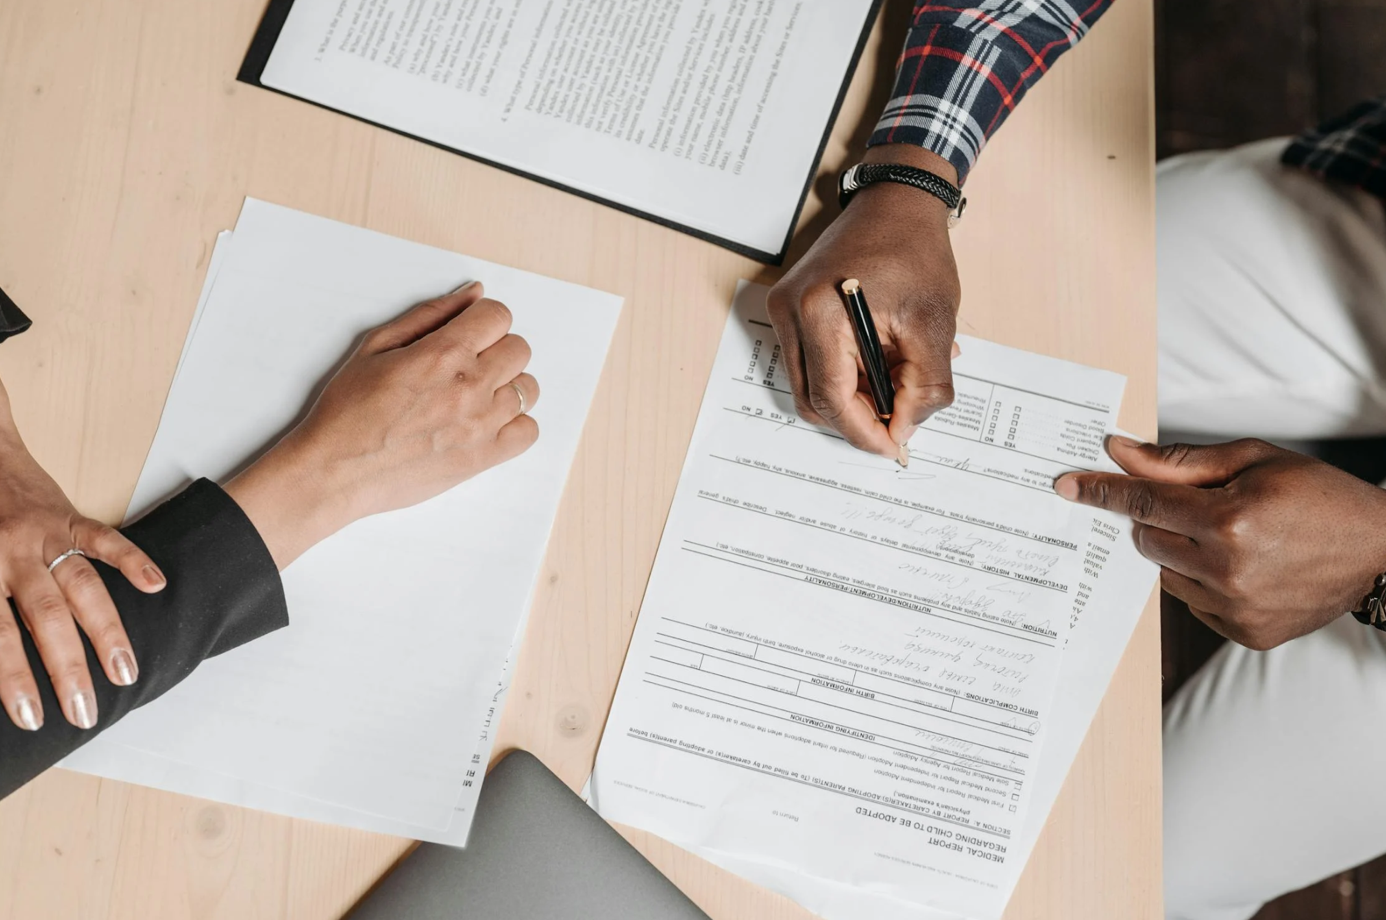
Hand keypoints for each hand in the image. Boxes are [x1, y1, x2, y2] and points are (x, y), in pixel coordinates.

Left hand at [0, 381, 165, 730]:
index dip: (13, 677)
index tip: (31, 715)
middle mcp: (10, 554)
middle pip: (45, 618)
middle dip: (67, 669)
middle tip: (85, 711)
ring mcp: (43, 534)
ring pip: (80, 588)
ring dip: (106, 632)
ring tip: (125, 672)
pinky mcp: (68, 517)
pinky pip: (105, 539)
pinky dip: (132, 560)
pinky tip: (155, 586)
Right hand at [224, 282, 538, 568]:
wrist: (336, 469)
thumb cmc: (348, 409)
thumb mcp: (377, 345)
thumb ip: (430, 314)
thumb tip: (473, 293)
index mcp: (444, 353)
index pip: (499, 315)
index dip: (483, 319)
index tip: (468, 332)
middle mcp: (470, 386)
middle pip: (519, 349)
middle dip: (496, 349)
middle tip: (465, 364)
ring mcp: (481, 424)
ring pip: (528, 388)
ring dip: (506, 386)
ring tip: (473, 395)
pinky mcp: (483, 457)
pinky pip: (529, 431)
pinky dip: (514, 424)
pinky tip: (485, 423)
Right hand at [767, 145, 960, 459]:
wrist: (896, 204)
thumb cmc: (915, 251)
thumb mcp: (934, 324)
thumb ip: (923, 387)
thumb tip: (905, 430)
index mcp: (820, 312)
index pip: (831, 397)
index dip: (863, 431)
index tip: (894, 447)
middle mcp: (790, 311)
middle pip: (814, 399)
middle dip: (858, 419)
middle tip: (900, 421)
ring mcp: (784, 310)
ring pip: (810, 386)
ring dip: (852, 398)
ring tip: (895, 381)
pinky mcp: (789, 308)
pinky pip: (811, 362)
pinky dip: (844, 375)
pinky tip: (879, 361)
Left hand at [1055, 437, 1385, 649]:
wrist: (1381, 551)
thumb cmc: (1318, 496)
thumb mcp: (1252, 460)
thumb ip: (1178, 461)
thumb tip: (1120, 453)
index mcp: (1229, 519)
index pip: (1143, 501)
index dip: (1102, 491)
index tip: (1068, 486)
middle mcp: (1228, 569)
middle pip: (1147, 539)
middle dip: (1154, 518)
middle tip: (1191, 506)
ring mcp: (1236, 609)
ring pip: (1165, 573)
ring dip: (1179, 551)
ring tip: (1228, 536)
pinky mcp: (1245, 634)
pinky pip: (1192, 603)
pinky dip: (1202, 581)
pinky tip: (1242, 566)